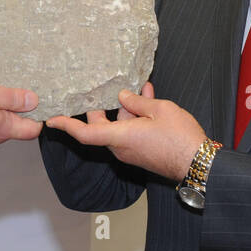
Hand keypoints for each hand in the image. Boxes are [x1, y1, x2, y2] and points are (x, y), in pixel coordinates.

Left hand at [44, 83, 205, 180]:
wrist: (199, 163)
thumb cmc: (180, 138)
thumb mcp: (160, 110)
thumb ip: (137, 101)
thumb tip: (122, 96)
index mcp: (121, 137)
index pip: (85, 133)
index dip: (66, 126)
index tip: (51, 121)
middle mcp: (121, 147)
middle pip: (101, 126)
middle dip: (100, 107)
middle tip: (98, 88)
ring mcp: (132, 151)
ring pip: (119, 126)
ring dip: (125, 108)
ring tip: (137, 87)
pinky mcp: (142, 152)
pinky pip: (131, 132)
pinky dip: (135, 116)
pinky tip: (147, 98)